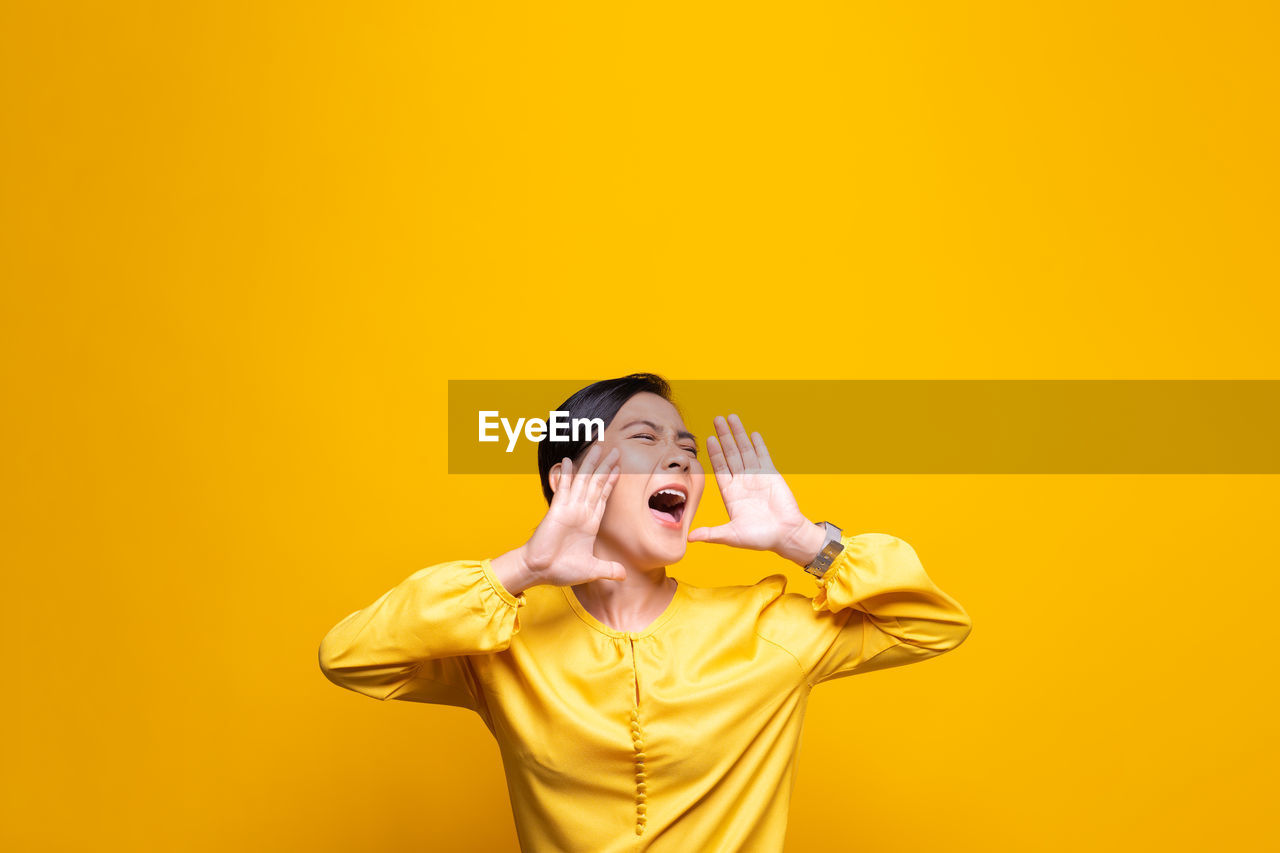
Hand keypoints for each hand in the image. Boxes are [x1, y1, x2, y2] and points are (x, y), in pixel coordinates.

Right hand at [492, 444, 626, 593]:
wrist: (540, 571)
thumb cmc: (561, 570)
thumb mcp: (591, 570)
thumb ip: (608, 569)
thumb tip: (624, 575)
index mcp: (590, 523)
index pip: (603, 497)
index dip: (611, 482)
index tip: (619, 469)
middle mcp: (581, 512)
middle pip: (596, 484)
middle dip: (606, 467)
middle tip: (615, 451)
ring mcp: (569, 509)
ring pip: (584, 482)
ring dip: (591, 465)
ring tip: (598, 447)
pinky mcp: (557, 510)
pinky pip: (564, 489)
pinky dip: (568, 475)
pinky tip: (570, 461)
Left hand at [687, 415, 825, 566]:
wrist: (786, 535)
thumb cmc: (759, 538)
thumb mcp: (731, 536)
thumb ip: (711, 534)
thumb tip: (688, 538)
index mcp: (730, 493)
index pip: (719, 468)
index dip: (714, 453)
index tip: (707, 438)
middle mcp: (742, 482)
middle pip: (730, 454)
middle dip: (723, 436)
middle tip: (716, 419)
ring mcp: (757, 477)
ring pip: (745, 451)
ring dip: (738, 434)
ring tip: (731, 417)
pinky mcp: (772, 475)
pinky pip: (763, 456)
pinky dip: (758, 444)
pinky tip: (752, 433)